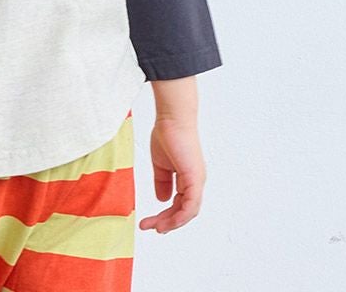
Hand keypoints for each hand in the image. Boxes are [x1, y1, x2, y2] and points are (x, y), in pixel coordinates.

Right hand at [138, 117, 205, 233]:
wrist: (172, 119)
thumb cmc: (167, 134)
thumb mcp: (161, 164)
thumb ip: (162, 182)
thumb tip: (162, 200)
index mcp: (188, 179)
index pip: (180, 205)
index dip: (166, 215)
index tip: (150, 221)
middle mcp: (195, 183)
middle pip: (184, 212)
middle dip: (166, 222)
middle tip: (149, 227)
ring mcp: (197, 181)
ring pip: (187, 212)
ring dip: (171, 222)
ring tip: (154, 226)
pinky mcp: (194, 178)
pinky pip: (190, 205)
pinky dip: (180, 216)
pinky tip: (167, 220)